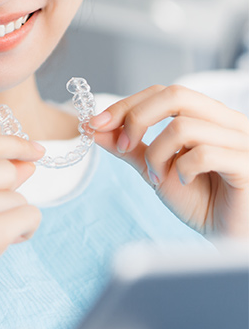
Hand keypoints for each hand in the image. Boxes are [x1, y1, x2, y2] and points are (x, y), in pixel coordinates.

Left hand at [90, 85, 248, 237]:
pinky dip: (182, 169)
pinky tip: (183, 182)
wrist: (230, 236)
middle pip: (175, 95)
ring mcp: (242, 141)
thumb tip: (94, 127)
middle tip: (121, 146)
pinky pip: (205, 153)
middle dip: (136, 118)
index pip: (163, 93)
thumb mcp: (156, 169)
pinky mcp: (248, 164)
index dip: (126, 105)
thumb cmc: (201, 201)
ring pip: (184, 126)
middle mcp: (228, 121)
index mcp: (208, 116)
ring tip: (158, 177)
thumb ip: (129, 147)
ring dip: (157, 154)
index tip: (95, 124)